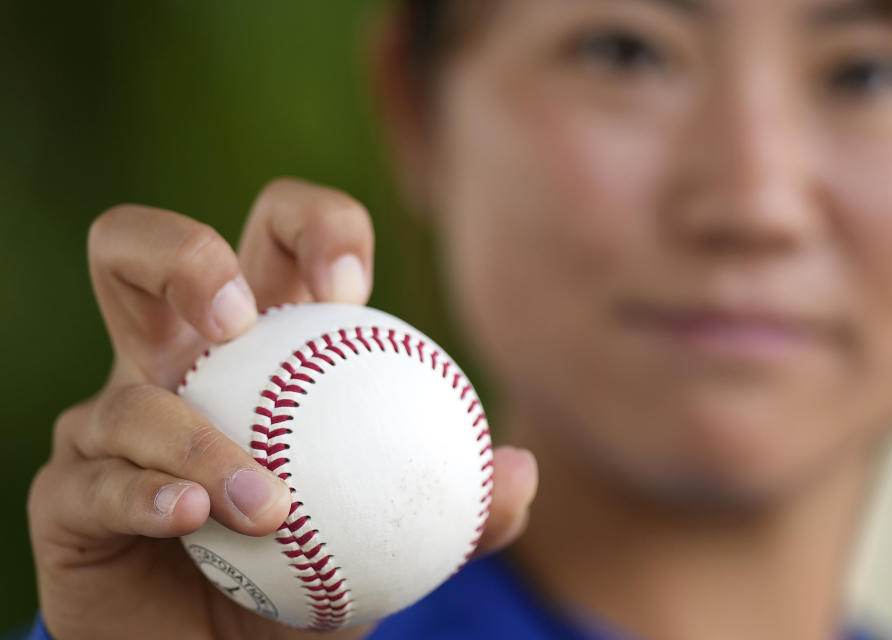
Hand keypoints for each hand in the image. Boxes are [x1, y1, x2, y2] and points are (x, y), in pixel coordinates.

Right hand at [27, 178, 538, 639]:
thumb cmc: (315, 576)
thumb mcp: (398, 539)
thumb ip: (464, 509)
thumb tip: (521, 470)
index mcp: (263, 345)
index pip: (277, 238)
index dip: (312, 229)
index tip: (352, 290)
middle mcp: (175, 365)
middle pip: (142, 249)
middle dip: (182, 257)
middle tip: (242, 321)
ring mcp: (111, 423)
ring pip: (125, 391)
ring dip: (197, 439)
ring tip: (266, 504)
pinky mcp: (67, 491)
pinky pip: (94, 480)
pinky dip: (150, 495)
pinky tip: (194, 519)